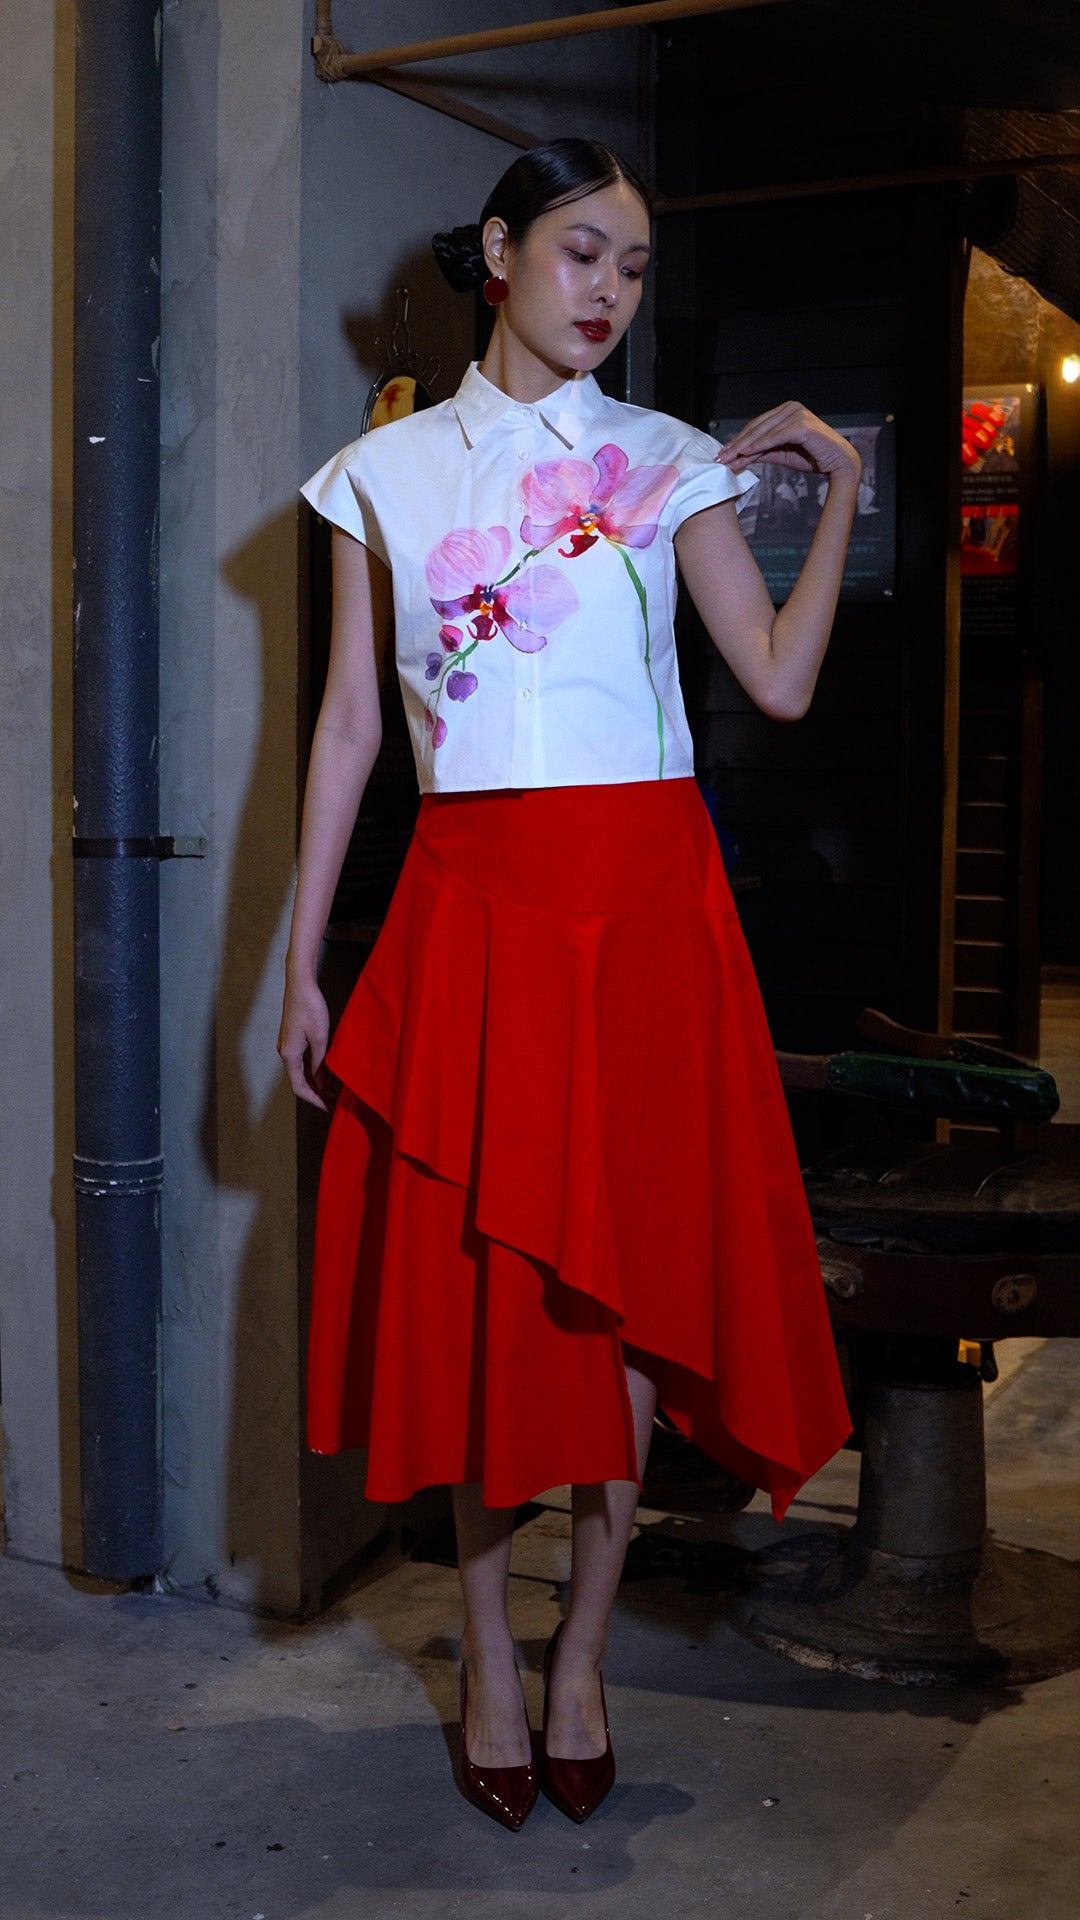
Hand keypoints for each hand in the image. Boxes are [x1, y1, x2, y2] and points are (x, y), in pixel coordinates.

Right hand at [277, 973, 333, 1110]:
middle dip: (317, 1093)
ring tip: (333, 1090)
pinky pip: (302, 1061)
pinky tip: (326, 1072)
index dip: (314, 1100)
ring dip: (316, 1082)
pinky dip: (313, 1070)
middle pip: (299, 1081)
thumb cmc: (310, 1008)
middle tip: (334, 1102)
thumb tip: (320, 1083)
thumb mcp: (320, 1038)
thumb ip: (319, 1063)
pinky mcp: (292, 1038)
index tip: (328, 1108)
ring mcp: (288, 1045)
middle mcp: (285, 1052)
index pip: (299, 1087)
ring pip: (301, 1071)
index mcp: (289, 1055)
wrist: (300, 984)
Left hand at [717, 402, 860, 480]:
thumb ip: (762, 452)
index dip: (739, 439)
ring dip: (745, 447)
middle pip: (757, 428)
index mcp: (786, 411)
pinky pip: (776, 437)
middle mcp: (791, 408)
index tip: (724, 453)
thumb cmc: (812, 456)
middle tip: (721, 458)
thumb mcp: (781, 454)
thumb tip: (739, 458)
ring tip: (731, 459)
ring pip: (764, 432)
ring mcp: (797, 414)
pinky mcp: (802, 425)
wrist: (838, 462)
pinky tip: (748, 453)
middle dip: (737, 445)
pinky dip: (761, 445)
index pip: (756, 425)